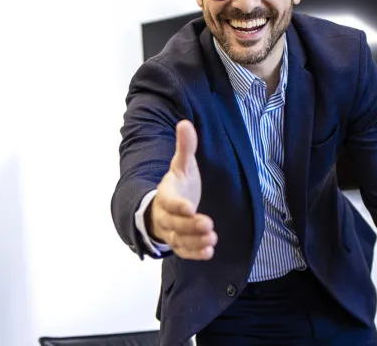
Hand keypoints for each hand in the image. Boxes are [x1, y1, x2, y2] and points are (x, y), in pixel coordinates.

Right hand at [148, 120, 216, 259]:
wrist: (165, 206)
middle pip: (175, 224)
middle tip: (208, 225)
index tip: (190, 207)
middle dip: (190, 226)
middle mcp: (166, 216)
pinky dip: (195, 253)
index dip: (178, 205)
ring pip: (180, 240)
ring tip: (212, 239)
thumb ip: (185, 147)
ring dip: (195, 241)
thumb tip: (185, 123)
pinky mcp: (180, 243)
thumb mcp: (182, 165)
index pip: (169, 202)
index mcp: (166, 195)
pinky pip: (185, 251)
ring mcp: (172, 231)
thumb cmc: (178, 185)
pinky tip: (209, 252)